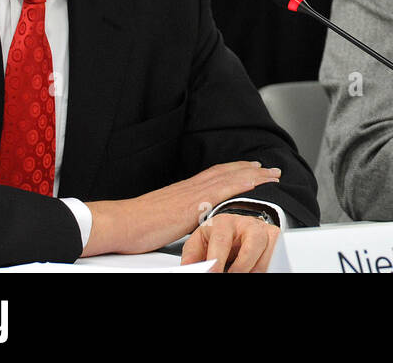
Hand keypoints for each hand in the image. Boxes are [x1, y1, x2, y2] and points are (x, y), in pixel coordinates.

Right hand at [82, 161, 280, 256]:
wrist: (120, 223)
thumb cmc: (135, 225)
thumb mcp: (163, 216)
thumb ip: (179, 215)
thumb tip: (187, 219)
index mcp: (184, 190)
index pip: (215, 174)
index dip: (236, 170)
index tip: (252, 167)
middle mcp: (190, 187)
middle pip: (227, 172)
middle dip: (251, 170)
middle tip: (271, 169)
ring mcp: (192, 194)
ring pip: (229, 178)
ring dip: (253, 175)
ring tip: (271, 174)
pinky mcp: (192, 204)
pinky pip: (221, 191)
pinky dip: (240, 184)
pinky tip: (254, 183)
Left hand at [181, 212, 281, 272]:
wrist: (232, 229)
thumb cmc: (215, 237)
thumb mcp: (199, 243)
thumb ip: (192, 256)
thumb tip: (188, 268)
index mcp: (223, 222)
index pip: (221, 241)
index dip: (218, 260)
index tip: (213, 273)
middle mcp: (245, 223)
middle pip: (253, 240)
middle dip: (243, 265)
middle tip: (233, 275)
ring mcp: (262, 229)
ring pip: (267, 249)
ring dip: (255, 268)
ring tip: (243, 274)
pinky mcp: (274, 236)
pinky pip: (276, 254)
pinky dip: (264, 266)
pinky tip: (252, 271)